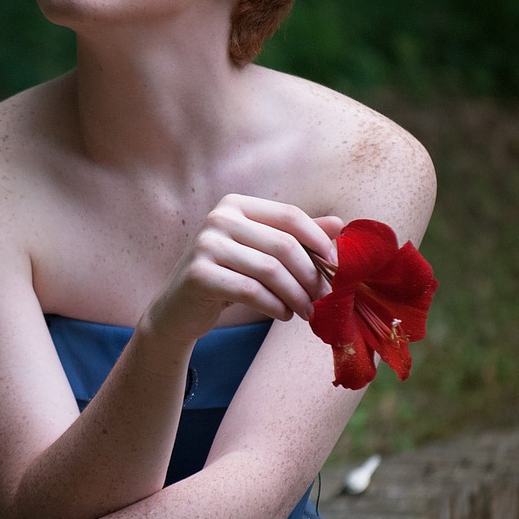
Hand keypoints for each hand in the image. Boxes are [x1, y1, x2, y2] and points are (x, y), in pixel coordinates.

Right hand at [147, 195, 342, 343]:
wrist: (179, 309)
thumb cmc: (227, 276)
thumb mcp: (261, 252)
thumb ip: (295, 236)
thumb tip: (339, 223)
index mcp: (236, 204)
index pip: (289, 215)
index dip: (318, 240)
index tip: (336, 265)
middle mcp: (218, 218)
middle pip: (283, 244)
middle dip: (310, 274)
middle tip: (324, 296)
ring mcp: (205, 245)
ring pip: (270, 271)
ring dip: (296, 295)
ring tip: (306, 311)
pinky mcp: (199, 275)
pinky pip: (251, 292)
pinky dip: (275, 306)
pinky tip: (283, 314)